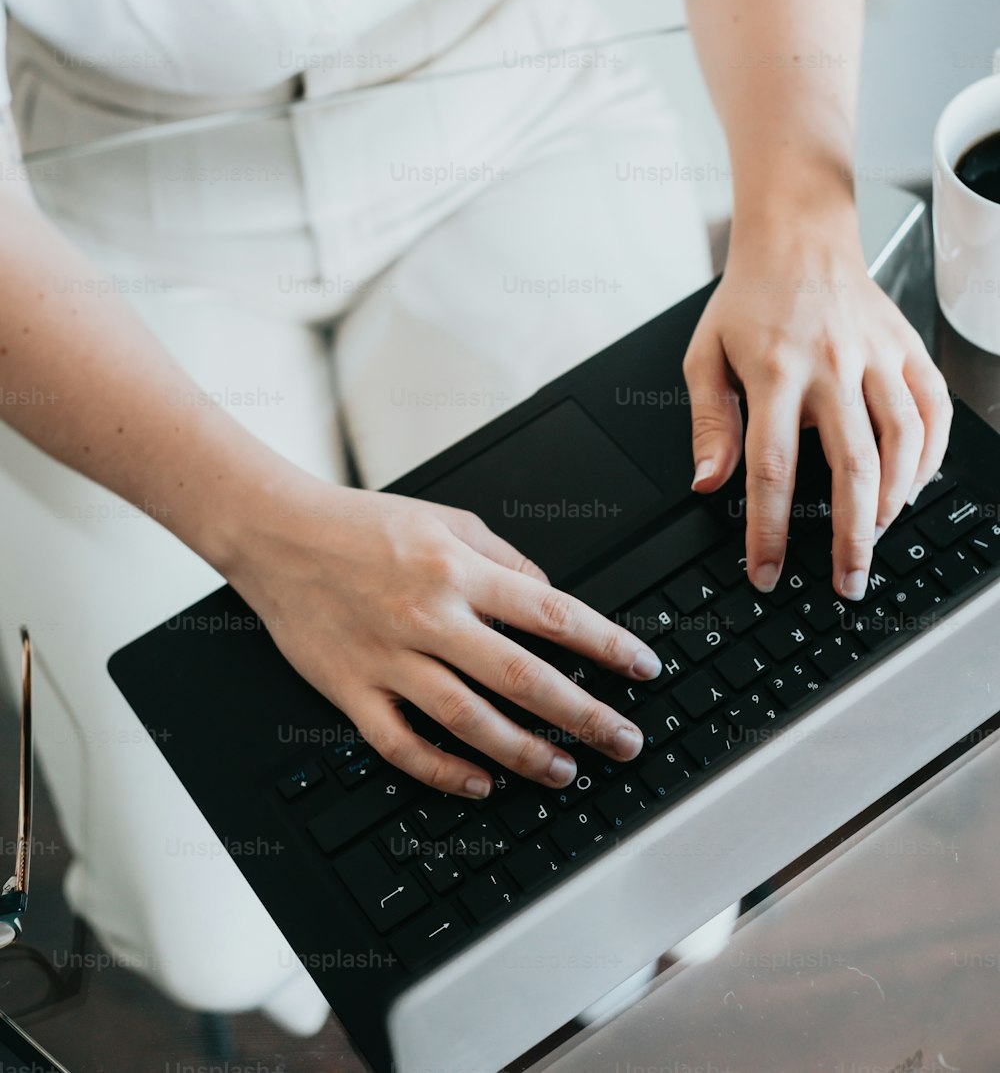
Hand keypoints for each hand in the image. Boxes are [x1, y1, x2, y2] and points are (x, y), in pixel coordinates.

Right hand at [222, 476, 661, 797]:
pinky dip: (443, 770)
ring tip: (565, 770)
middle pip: (520, 676)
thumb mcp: (445, 518)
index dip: (605, 644)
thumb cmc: (362, 523)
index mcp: (457, 570)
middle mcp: (428, 615)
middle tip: (623, 740)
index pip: (550, 612)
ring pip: (468, 719)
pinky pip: (402, 743)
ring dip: (523, 752)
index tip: (642, 668)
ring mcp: (388, 657)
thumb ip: (503, 556)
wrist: (277, 533)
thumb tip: (549, 592)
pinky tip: (480, 783)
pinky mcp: (351, 689)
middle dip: (581, 713)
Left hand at [683, 220, 951, 601]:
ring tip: (877, 539)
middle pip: (850, 468)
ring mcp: (876, 357)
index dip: (768, 531)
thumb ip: (709, 422)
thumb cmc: (749, 300)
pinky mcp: (907, 349)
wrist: (799, 237)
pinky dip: (928, 458)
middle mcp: (831, 366)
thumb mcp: (705, 354)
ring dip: (893, 503)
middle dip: (850, 538)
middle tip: (847, 583)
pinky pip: (932, 412)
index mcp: (774, 372)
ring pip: (902, 443)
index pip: (772, 469)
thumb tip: (708, 483)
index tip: (765, 572)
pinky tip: (911, 488)